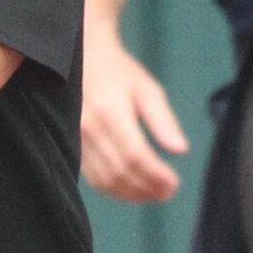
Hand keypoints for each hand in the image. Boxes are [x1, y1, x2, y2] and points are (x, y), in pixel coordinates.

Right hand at [80, 34, 187, 201]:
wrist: (83, 58)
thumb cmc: (119, 72)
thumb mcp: (147, 89)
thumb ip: (163, 120)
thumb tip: (180, 150)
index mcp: (111, 111)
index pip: (135, 155)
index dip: (156, 175)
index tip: (175, 183)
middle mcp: (90, 127)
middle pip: (120, 171)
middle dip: (147, 188)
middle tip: (169, 192)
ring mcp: (77, 138)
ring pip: (104, 179)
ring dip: (131, 194)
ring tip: (154, 194)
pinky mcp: (72, 145)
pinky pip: (92, 177)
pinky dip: (113, 190)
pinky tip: (131, 190)